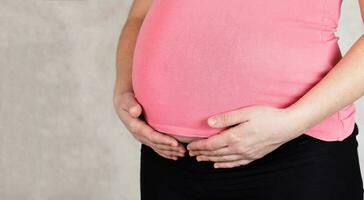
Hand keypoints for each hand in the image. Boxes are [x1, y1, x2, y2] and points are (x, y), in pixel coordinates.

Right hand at [113, 91, 185, 159]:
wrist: (123, 103)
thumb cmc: (126, 99)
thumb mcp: (126, 100)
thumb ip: (131, 105)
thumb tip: (135, 111)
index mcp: (135, 127)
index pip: (152, 136)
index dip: (164, 140)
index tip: (175, 143)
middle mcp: (140, 135)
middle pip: (157, 144)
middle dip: (170, 148)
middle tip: (184, 150)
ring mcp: (143, 137)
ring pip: (158, 147)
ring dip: (170, 152)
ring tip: (182, 153)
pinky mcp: (146, 137)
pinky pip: (156, 147)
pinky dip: (166, 152)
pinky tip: (175, 156)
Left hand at [186, 105, 302, 167]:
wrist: (288, 126)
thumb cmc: (268, 116)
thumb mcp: (246, 112)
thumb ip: (227, 118)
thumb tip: (209, 122)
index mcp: (235, 137)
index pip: (211, 144)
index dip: (199, 146)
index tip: (189, 146)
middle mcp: (239, 148)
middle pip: (215, 153)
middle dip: (201, 153)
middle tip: (191, 153)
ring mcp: (247, 154)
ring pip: (223, 159)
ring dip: (210, 159)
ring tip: (200, 159)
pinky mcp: (253, 156)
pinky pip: (235, 164)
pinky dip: (224, 165)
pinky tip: (218, 164)